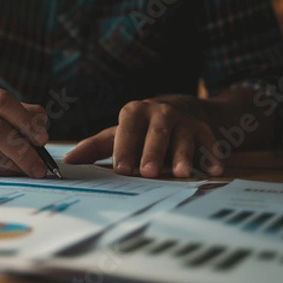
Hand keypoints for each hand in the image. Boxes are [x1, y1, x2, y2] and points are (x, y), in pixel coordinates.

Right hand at [0, 81, 49, 176]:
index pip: (1, 101)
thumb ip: (23, 111)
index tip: (43, 138)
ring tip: (33, 170)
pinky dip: (4, 172)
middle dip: (23, 150)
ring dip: (16, 164)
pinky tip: (16, 172)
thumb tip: (41, 128)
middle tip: (41, 165)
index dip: (25, 120)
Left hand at [64, 95, 223, 177]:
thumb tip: (67, 160)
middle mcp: (160, 113)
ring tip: (181, 173)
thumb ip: (95, 147)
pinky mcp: (204, 129)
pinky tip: (215, 168)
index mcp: (135, 113)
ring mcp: (184, 121)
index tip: (122, 169)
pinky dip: (213, 154)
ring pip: (183, 138)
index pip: (128, 130)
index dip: (125, 148)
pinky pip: (209, 142)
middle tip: (148, 172)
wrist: (181, 108)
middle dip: (153, 153)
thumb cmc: (142, 127)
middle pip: (156, 134)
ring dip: (183, 155)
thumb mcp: (119, 132)